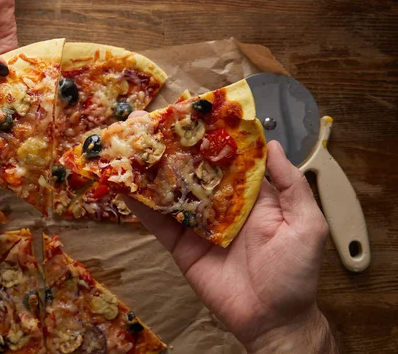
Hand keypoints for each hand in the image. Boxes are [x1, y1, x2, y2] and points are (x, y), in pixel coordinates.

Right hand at [123, 140, 337, 352]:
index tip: (191, 111)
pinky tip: (124, 189)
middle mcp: (220, 204)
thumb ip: (291, 185)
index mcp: (250, 194)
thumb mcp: (307, 224)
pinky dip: (141, 207)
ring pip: (170, 192)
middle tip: (147, 124)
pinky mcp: (181, 245)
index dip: (209, 136)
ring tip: (128, 148)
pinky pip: (159, 223)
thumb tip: (274, 145)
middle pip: (192, 169)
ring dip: (149, 171)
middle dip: (171, 148)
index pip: (226, 157)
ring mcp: (198, 224)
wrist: (272, 319)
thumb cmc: (296, 273)